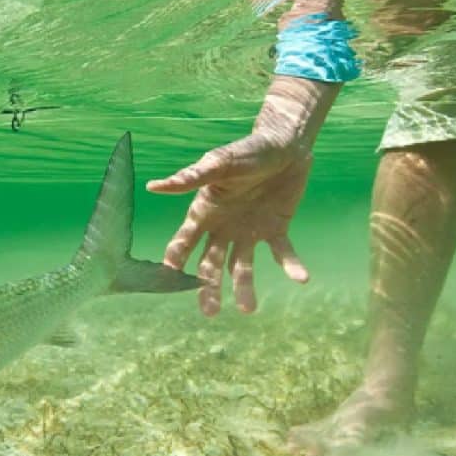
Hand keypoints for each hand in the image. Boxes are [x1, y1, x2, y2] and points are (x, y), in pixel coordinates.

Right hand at [147, 134, 312, 315]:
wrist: (284, 143)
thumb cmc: (247, 149)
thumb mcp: (219, 163)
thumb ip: (190, 178)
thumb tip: (153, 187)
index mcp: (205, 212)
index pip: (184, 243)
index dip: (175, 262)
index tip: (168, 282)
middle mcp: (223, 227)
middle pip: (210, 264)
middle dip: (208, 288)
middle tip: (211, 311)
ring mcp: (249, 230)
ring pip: (242, 266)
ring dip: (244, 287)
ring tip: (249, 309)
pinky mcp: (275, 229)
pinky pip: (282, 253)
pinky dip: (291, 266)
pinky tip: (302, 278)